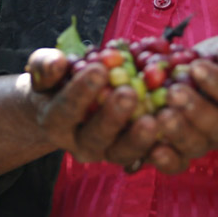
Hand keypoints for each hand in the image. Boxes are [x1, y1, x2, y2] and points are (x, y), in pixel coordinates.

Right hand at [24, 47, 162, 170]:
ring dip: (139, 137)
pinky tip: (172, 123)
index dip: (80, 91)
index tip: (98, 69)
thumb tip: (57, 62)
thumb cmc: (58, 81)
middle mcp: (80, 144)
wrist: (68, 104)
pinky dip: (161, 143)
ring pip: (123, 153)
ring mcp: (107, 152)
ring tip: (155, 117)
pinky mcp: (132, 155)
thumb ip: (46, 65)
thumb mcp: (45, 69)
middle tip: (129, 93)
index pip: (65, 110)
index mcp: (55, 123)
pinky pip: (146, 155)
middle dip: (113, 116)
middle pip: (96, 138)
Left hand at [146, 35, 217, 171]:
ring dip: (177, 132)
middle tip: (174, 92)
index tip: (196, 66)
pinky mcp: (180, 152)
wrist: (202, 80)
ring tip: (161, 114)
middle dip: (195, 109)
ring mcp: (203, 142)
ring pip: (195, 145)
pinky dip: (165, 159)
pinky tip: (153, 148)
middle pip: (216, 126)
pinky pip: (176, 163)